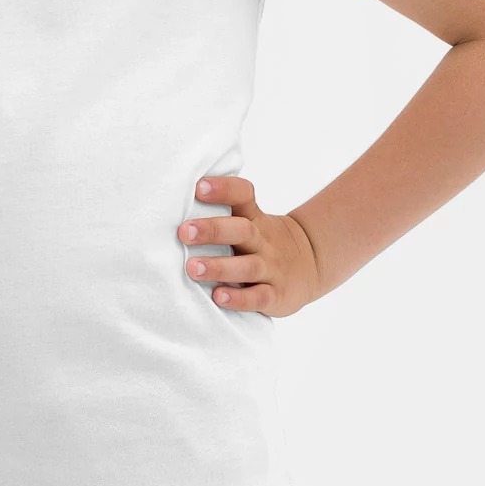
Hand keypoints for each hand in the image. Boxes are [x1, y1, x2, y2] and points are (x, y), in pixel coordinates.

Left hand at [179, 175, 318, 316]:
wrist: (311, 263)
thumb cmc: (263, 240)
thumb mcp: (252, 220)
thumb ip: (222, 212)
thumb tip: (172, 201)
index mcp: (254, 218)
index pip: (243, 195)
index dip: (223, 189)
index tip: (199, 186)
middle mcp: (263, 241)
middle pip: (241, 230)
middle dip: (212, 230)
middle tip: (184, 231)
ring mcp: (271, 268)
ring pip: (247, 266)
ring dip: (219, 267)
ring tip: (192, 268)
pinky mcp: (276, 295)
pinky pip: (258, 297)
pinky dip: (238, 298)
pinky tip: (218, 296)